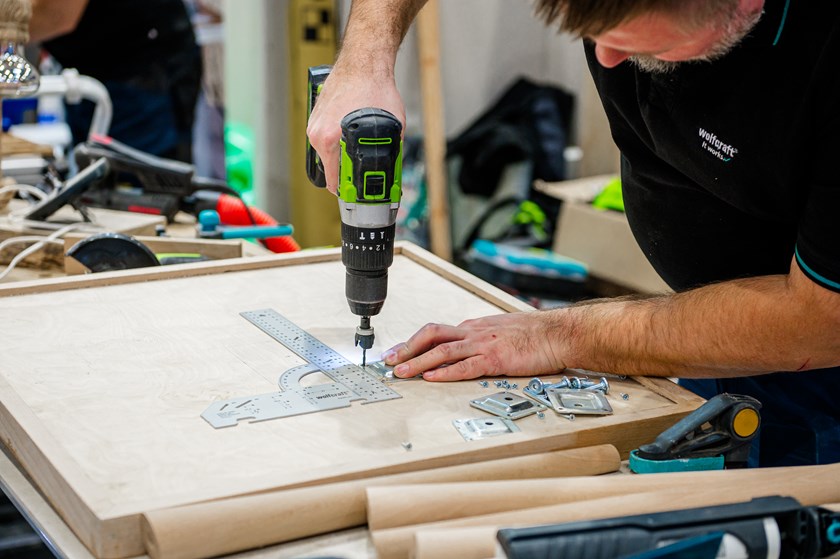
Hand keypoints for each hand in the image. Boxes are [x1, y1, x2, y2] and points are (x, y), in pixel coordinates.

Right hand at [306, 69, 404, 193]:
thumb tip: (391, 175)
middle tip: (366, 173)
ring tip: (361, 148)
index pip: (334, 183)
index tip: (361, 195)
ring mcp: (314, 125)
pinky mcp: (316, 117)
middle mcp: (317, 134)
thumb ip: (389, 155)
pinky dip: (339, 141)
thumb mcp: (393, 128)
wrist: (364, 62)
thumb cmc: (375, 88)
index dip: (351, 192)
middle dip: (349, 174)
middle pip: (331, 170)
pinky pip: (327, 139)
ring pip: (329, 155)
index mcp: (329, 140)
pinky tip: (354, 133)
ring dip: (344, 156)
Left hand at [382, 311, 569, 381]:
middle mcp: (474, 332)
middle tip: (389, 361)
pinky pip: (465, 366)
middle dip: (407, 349)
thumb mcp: (502, 330)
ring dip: (418, 362)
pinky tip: (432, 378)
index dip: (414, 342)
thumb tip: (465, 348)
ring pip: (442, 351)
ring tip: (401, 372)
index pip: (436, 332)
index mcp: (475, 327)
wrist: (559, 333)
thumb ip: (482, 338)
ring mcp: (484, 345)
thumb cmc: (536, 334)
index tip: (398, 352)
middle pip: (431, 335)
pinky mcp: (496, 360)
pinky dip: (445, 373)